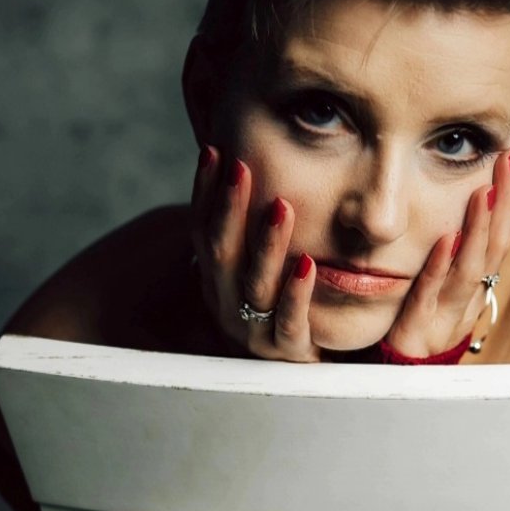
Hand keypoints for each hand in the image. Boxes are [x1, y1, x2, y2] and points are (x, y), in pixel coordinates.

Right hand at [190, 146, 321, 361]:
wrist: (304, 361)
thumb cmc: (281, 300)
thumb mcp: (258, 258)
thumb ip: (248, 221)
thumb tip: (244, 161)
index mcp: (215, 277)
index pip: (201, 227)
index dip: (204, 190)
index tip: (213, 149)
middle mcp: (225, 302)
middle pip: (220, 252)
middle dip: (229, 207)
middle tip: (241, 167)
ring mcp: (253, 328)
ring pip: (253, 284)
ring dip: (267, 244)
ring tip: (282, 207)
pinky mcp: (287, 349)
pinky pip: (289, 321)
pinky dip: (297, 292)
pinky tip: (308, 264)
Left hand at [381, 147, 509, 357]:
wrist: (391, 378)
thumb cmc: (413, 323)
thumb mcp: (436, 282)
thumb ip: (451, 246)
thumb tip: (463, 197)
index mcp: (473, 281)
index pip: (499, 229)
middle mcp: (467, 296)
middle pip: (494, 243)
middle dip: (505, 197)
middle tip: (509, 155)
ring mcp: (445, 314)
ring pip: (469, 267)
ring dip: (478, 227)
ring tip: (484, 190)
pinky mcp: (416, 331)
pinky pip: (430, 295)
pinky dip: (440, 266)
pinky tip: (445, 239)